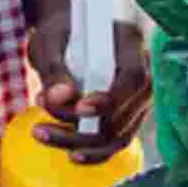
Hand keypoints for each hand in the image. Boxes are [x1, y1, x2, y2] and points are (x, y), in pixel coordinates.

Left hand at [28, 3, 151, 165]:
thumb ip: (54, 69)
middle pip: (125, 112)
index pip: (134, 77)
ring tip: (42, 135)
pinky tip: (71, 153)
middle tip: (41, 128)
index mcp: (131, 44)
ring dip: (81, 143)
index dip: (111, 98)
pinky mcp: (130, 116)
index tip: (80, 109)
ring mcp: (141, 98)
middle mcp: (146, 74)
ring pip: (120, 134)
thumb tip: (60, 97)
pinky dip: (93, 152)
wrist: (69, 37)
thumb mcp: (49, 42)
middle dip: (83, 128)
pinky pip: (117, 141)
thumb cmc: (60, 32)